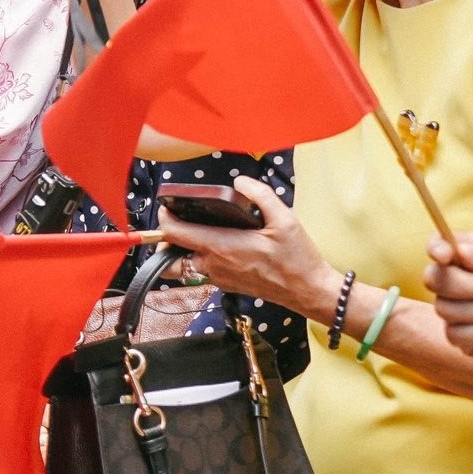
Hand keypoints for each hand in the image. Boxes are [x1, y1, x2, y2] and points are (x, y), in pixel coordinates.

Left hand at [156, 176, 329, 313]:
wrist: (308, 291)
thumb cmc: (296, 258)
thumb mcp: (284, 219)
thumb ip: (260, 194)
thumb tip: (241, 181)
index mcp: (222, 247)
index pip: (175, 234)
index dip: (164, 218)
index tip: (166, 205)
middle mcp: (214, 266)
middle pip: (169, 259)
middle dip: (164, 241)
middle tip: (176, 222)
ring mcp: (218, 279)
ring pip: (182, 269)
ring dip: (179, 251)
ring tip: (193, 231)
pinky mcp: (225, 285)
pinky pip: (199, 272)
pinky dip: (196, 259)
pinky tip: (216, 243)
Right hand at [424, 232, 472, 368]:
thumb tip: (458, 250)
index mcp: (468, 255)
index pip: (438, 246)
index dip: (436, 248)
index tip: (446, 255)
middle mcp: (457, 281)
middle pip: (433, 278)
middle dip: (466, 284)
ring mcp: (456, 310)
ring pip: (444, 307)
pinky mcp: (462, 338)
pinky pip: (455, 333)